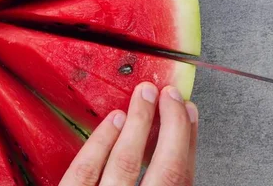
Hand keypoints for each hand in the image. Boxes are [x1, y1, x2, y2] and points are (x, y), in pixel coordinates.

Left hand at [60, 83, 197, 185]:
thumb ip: (155, 178)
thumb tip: (168, 145)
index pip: (181, 179)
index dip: (187, 143)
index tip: (188, 114)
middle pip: (164, 171)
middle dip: (172, 127)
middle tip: (172, 95)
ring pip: (123, 164)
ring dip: (139, 124)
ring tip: (146, 95)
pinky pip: (84, 170)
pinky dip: (101, 141)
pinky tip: (115, 118)